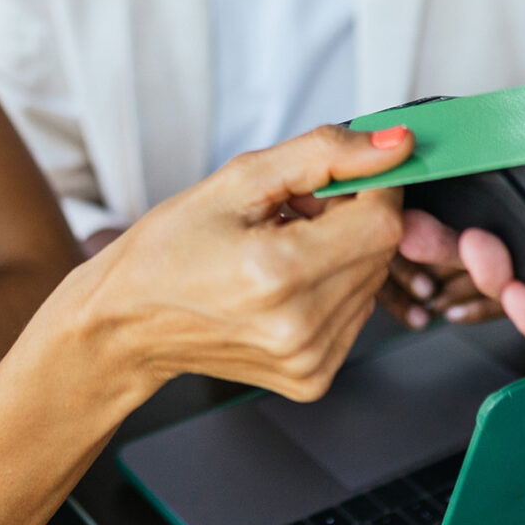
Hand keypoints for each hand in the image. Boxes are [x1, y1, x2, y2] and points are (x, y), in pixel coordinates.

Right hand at [78, 125, 409, 400]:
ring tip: (283, 250)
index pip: (382, 220)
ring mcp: (308, 360)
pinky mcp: (312, 379)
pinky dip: (333, 290)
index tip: (338, 176)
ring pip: (372, 282)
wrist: (128, 323)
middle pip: (380, 252)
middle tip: (294, 213)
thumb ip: (324, 154)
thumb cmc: (169, 249)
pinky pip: (355, 315)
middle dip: (351, 219)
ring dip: (343, 254)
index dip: (371, 186)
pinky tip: (285, 285)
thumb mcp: (238, 179)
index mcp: (278, 272)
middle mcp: (300, 326)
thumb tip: (396, 145)